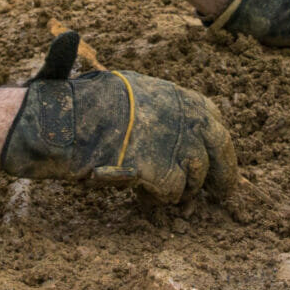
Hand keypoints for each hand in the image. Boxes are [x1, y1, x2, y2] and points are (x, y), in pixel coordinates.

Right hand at [1, 33, 236, 202]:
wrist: (65, 120)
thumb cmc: (84, 104)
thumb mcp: (128, 90)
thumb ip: (155, 107)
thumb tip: (168, 126)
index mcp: (175, 94)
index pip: (212, 118)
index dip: (215, 142)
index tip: (218, 157)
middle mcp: (183, 115)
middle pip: (220, 147)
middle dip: (224, 175)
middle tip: (223, 196)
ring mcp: (175, 142)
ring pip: (197, 176)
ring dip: (183, 190)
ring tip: (163, 195)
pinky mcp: (162, 170)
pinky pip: (173, 192)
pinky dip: (160, 200)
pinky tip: (143, 198)